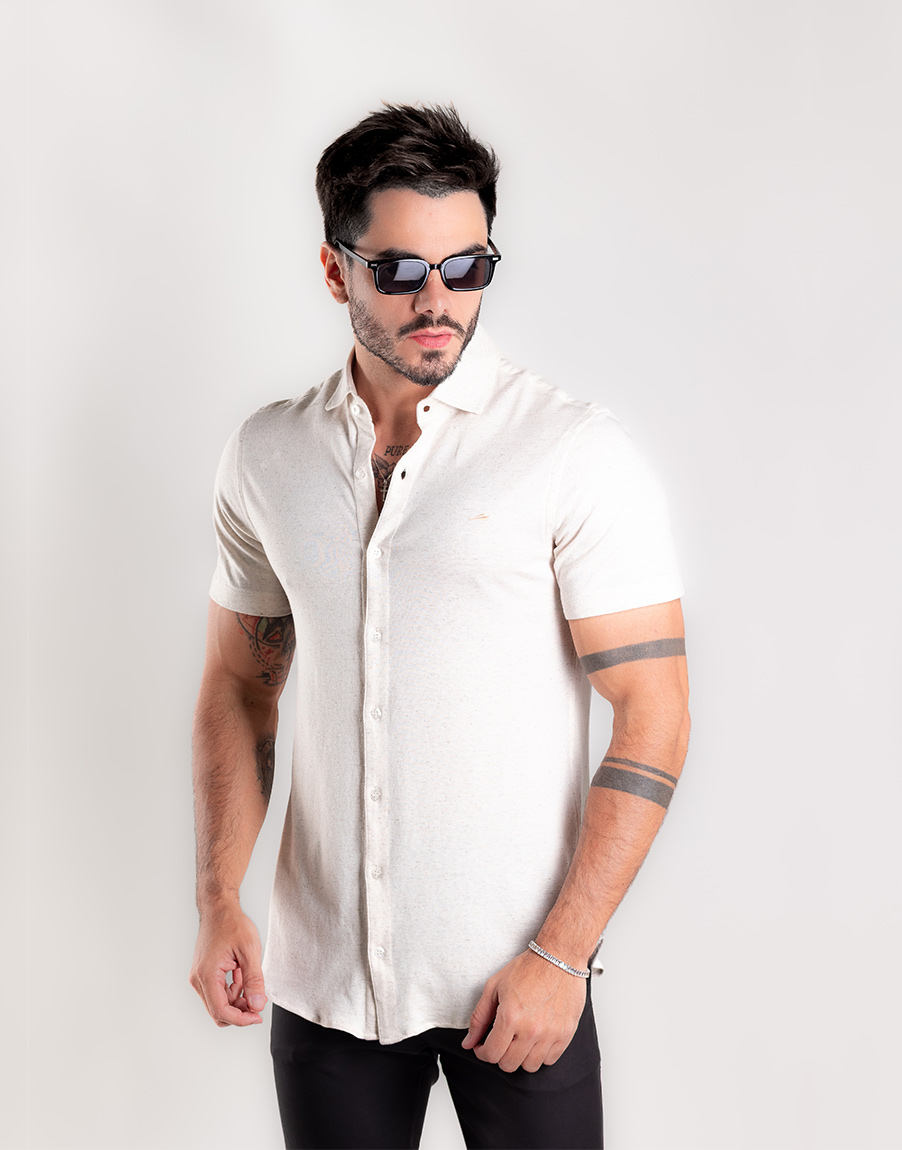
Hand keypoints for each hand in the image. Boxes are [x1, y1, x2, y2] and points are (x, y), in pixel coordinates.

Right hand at [189, 905, 266, 1026]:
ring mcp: (199, 976)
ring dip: (237, 1000)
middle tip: (258, 1001)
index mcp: (207, 975)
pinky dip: (232, 991)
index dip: (241, 1019)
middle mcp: (198, 979)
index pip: (221, 1011)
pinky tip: (243, 977)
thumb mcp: (249, 950)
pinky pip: (217, 992)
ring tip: (252, 982)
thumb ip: (254, 980)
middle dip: (240, 1012)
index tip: (258, 1016)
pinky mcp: (203, 973)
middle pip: (218, 1011)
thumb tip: (257, 1005)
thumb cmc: (232, 923)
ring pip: (218, 1003)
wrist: (219, 907)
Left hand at [461, 949, 587, 1072]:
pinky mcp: (566, 1034)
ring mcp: (550, 1034)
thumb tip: (468, 1042)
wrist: (560, 957)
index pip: (491, 1054)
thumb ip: (479, 1017)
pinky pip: (550, 1060)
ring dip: (520, 1057)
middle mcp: (531, 1030)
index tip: (482, 1046)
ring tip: (518, 1039)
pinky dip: (540, 1054)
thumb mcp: (494, 986)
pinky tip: (535, 1039)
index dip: (482, 1052)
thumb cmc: (528, 968)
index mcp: (510, 1017)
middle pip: (509, 1064)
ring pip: (529, 1066)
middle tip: (499, 1041)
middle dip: (499, 1055)